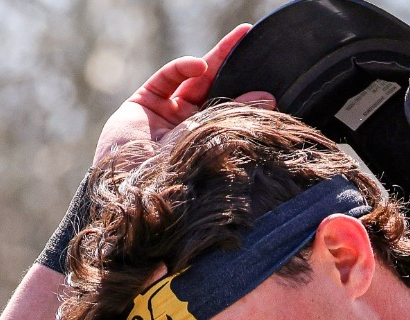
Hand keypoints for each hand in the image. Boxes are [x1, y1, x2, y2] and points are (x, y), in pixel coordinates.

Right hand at [92, 24, 273, 165]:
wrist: (137, 191)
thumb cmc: (179, 178)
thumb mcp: (214, 142)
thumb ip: (237, 118)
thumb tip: (269, 98)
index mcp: (206, 146)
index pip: (230, 114)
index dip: (248, 97)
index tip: (271, 87)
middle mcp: (186, 130)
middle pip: (213, 90)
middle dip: (231, 64)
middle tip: (248, 38)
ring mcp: (164, 116)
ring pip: (192, 80)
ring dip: (214, 59)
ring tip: (237, 43)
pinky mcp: (143, 104)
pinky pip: (167, 79)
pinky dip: (183, 68)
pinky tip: (200, 64)